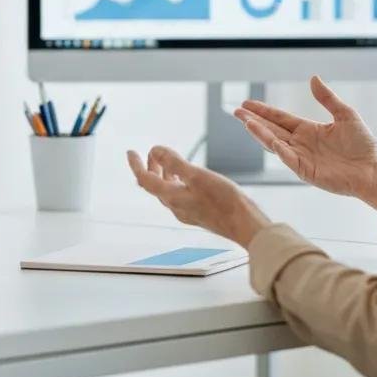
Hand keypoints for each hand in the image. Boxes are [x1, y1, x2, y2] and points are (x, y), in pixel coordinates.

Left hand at [127, 146, 270, 247]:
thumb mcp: (197, 176)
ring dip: (163, 175)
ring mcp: (187, 212)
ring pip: (167, 191)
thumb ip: (174, 162)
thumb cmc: (224, 201)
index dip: (136, 165)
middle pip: (154, 186)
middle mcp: (175, 207)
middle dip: (150, 168)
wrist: (246, 225)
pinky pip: (179, 195)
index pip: (145, 180)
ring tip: (167, 162)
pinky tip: (187, 177)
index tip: (130, 151)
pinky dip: (176, 182)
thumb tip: (155, 151)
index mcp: (171, 197)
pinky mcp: (198, 214)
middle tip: (151, 153)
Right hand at [233, 75, 376, 206]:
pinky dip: (279, 150)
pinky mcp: (306, 171)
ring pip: (275, 143)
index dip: (263, 110)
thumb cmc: (363, 145)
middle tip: (236, 111)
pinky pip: (289, 159)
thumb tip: (313, 78)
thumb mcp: (346, 115)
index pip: (279, 118)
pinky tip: (270, 141)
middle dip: (253, 120)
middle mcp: (300, 143)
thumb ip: (327, 98)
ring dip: (260, 133)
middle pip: (271, 129)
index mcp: (307, 129)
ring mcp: (301, 157)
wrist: (374, 170)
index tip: (247, 103)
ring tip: (246, 122)